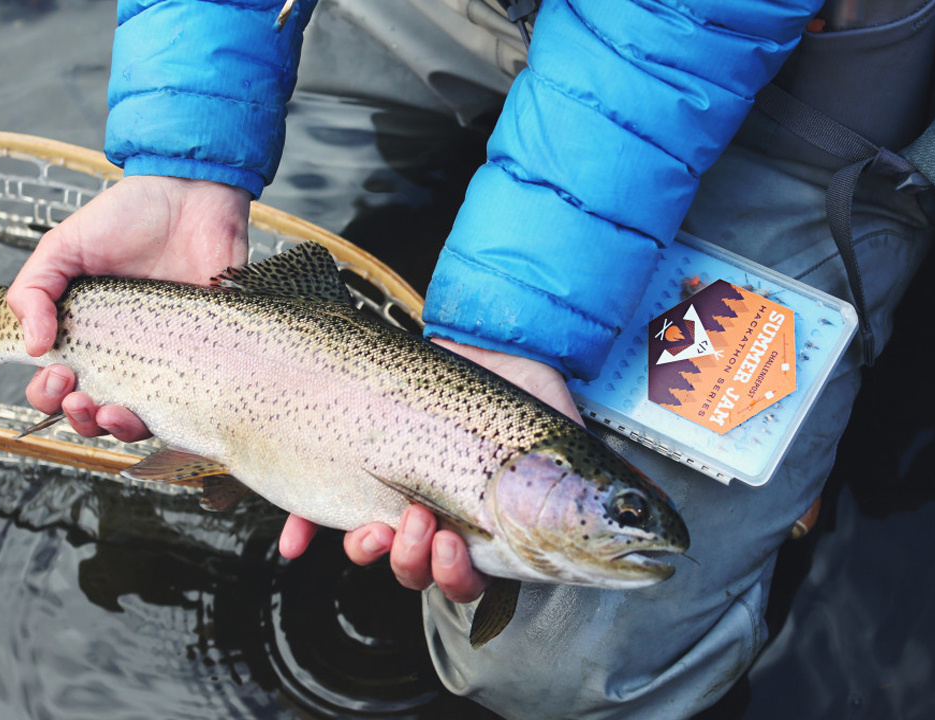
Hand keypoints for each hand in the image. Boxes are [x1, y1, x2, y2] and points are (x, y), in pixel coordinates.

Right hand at [9, 175, 250, 439]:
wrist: (193, 197)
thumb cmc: (129, 218)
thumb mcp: (65, 246)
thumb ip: (35, 290)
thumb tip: (33, 347)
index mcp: (85, 334)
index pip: (57, 386)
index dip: (48, 395)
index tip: (57, 372)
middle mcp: (124, 354)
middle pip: (93, 413)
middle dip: (78, 417)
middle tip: (79, 395)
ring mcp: (167, 358)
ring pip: (139, 419)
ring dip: (116, 427)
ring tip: (111, 411)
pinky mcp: (207, 357)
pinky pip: (191, 403)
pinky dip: (172, 419)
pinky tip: (159, 408)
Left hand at [279, 339, 584, 603]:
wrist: (482, 335)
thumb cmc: (526, 384)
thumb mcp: (559, 433)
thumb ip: (584, 484)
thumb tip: (638, 523)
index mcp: (489, 525)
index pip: (473, 579)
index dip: (458, 580)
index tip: (455, 548)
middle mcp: (441, 518)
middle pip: (419, 573)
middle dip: (414, 563)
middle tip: (420, 523)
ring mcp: (398, 495)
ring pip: (375, 550)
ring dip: (371, 550)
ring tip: (378, 520)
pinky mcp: (359, 469)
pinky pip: (322, 512)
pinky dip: (305, 531)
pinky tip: (297, 541)